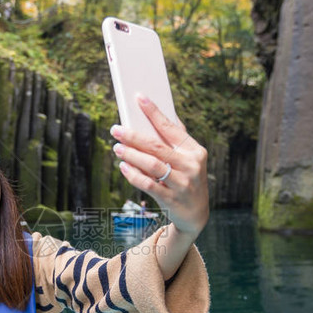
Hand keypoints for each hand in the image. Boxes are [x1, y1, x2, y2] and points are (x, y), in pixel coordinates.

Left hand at [111, 95, 208, 238]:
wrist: (196, 214)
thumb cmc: (187, 179)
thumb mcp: (189, 159)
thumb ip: (177, 139)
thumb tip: (163, 113)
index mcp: (195, 151)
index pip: (171, 128)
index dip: (154, 112)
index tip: (139, 98)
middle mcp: (191, 166)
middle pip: (157, 146)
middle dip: (134, 136)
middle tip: (116, 129)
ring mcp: (182, 184)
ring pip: (152, 165)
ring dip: (131, 155)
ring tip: (117, 147)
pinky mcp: (172, 199)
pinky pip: (149, 184)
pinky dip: (134, 175)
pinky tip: (123, 167)